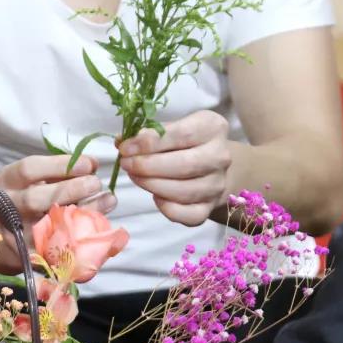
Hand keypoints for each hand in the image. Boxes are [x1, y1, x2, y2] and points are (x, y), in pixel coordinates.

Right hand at [0, 155, 116, 271]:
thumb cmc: (31, 195)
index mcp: (5, 182)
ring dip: (82, 212)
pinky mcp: (30, 255)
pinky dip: (81, 236)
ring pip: (46, 225)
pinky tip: (100, 225)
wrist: (11, 232)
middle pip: (34, 199)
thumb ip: (60, 171)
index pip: (28, 169)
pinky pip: (57, 248)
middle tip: (96, 183)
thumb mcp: (36, 178)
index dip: (61, 165)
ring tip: (107, 200)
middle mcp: (5, 209)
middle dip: (71, 190)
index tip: (90, 164)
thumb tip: (92, 164)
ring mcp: (15, 235)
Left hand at [119, 110, 231, 226]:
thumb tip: (122, 142)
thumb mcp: (169, 129)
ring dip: (152, 185)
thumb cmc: (184, 143)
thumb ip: (147, 134)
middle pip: (183, 165)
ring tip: (135, 176)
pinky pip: (188, 215)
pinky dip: (167, 208)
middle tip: (126, 164)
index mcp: (212, 128)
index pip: (181, 134)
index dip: (149, 142)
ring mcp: (217, 185)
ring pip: (184, 191)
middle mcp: (220, 156)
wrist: (209, 166)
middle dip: (147, 166)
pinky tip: (155, 197)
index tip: (125, 148)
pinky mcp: (209, 207)